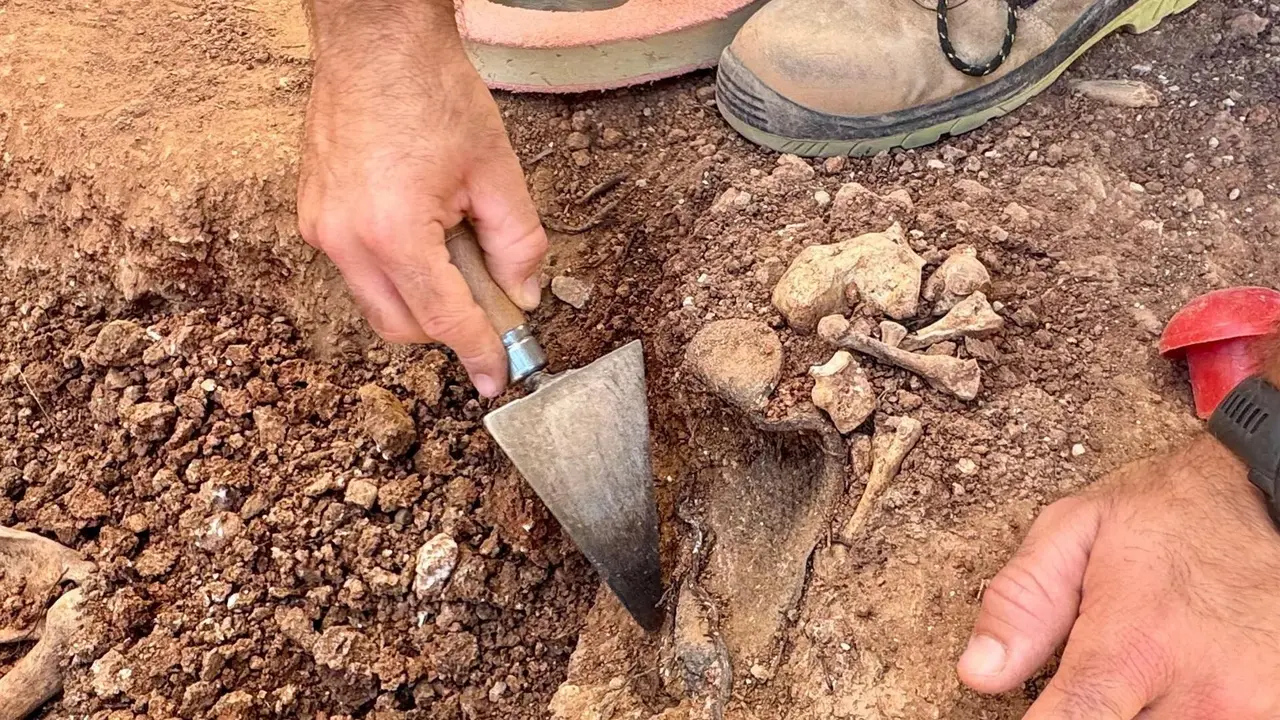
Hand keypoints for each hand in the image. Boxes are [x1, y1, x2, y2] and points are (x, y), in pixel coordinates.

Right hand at [298, 0, 546, 396]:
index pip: (444, 319)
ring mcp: (321, 228)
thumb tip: (523, 295)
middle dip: (448, 328)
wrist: (374, 41)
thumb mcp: (497, 170)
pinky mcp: (313, 214)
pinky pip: (358, 269)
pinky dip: (395, 270)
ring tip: (455, 249)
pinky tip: (424, 232)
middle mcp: (345, 240)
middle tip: (491, 301)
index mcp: (393, 233)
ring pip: (377, 302)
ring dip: (420, 299)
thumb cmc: (431, 93)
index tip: (496, 378)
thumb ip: (518, 243)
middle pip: (402, 326)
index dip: (478, 352)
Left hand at [958, 436, 1279, 717]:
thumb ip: (1022, 603)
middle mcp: (1200, 692)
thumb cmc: (1170, 517)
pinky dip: (1179, 710)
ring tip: (1138, 670)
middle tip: (1092, 673)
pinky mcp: (1275, 716)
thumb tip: (978, 672)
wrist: (1272, 506)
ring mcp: (1247, 712)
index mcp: (1137, 643)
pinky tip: (1173, 680)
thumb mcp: (1076, 531)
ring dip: (1135, 713)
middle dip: (1086, 713)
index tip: (1031, 717)